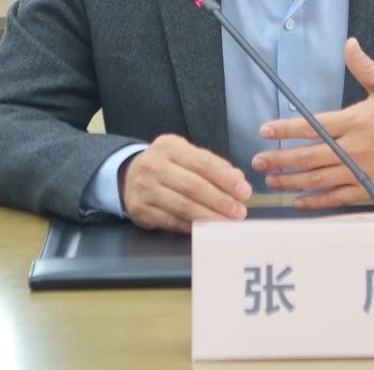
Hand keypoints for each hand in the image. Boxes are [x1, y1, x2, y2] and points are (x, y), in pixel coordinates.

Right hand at [119, 134, 251, 231]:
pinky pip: (172, 221)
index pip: (203, 163)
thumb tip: (238, 180)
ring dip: (210, 217)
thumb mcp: (186, 156)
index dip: (226, 179)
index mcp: (169, 146)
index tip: (245, 192)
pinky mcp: (140, 210)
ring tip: (228, 223)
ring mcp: (144, 188)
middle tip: (240, 212)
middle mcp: (154, 165)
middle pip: (194, 186)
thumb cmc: (167, 166)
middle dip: (221, 201)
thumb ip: (213, 165)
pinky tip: (207, 228)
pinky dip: (193, 226)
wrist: (128, 176)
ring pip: (183, 206)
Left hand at [251, 37, 373, 209]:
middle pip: (310, 156)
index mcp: (357, 121)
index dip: (286, 129)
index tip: (265, 130)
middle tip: (258, 162)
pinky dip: (316, 201)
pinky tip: (299, 201)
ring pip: (319, 179)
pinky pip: (337, 197)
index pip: (314, 125)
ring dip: (292, 181)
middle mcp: (356, 148)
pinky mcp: (370, 188)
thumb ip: (366, 68)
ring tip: (271, 182)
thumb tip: (349, 44)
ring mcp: (362, 171)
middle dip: (280, 160)